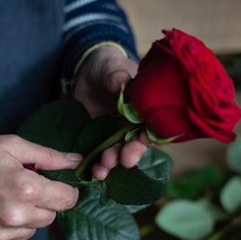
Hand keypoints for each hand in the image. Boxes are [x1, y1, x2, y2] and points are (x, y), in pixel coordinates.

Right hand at [0, 135, 80, 239]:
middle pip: (50, 217)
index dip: (65, 190)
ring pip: (30, 231)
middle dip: (44, 202)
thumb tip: (78, 162)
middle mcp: (15, 216)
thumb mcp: (11, 145)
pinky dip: (3, 228)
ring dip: (25, 217)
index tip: (56, 184)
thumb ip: (48, 156)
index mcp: (25, 189)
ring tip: (3, 198)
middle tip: (23, 187)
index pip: (68, 200)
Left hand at [73, 44, 149, 179]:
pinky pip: (101, 155)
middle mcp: (136, 125)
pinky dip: (97, 165)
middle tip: (123, 160)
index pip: (154, 126)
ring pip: (119, 153)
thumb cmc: (107, 67)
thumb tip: (124, 83)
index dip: (150, 136)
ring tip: (102, 168)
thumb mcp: (112, 68)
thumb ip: (118, 77)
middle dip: (131, 154)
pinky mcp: (101, 139)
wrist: (86, 73)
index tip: (142, 141)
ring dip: (113, 162)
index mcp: (146, 109)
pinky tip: (92, 172)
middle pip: (138, 144)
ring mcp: (118, 134)